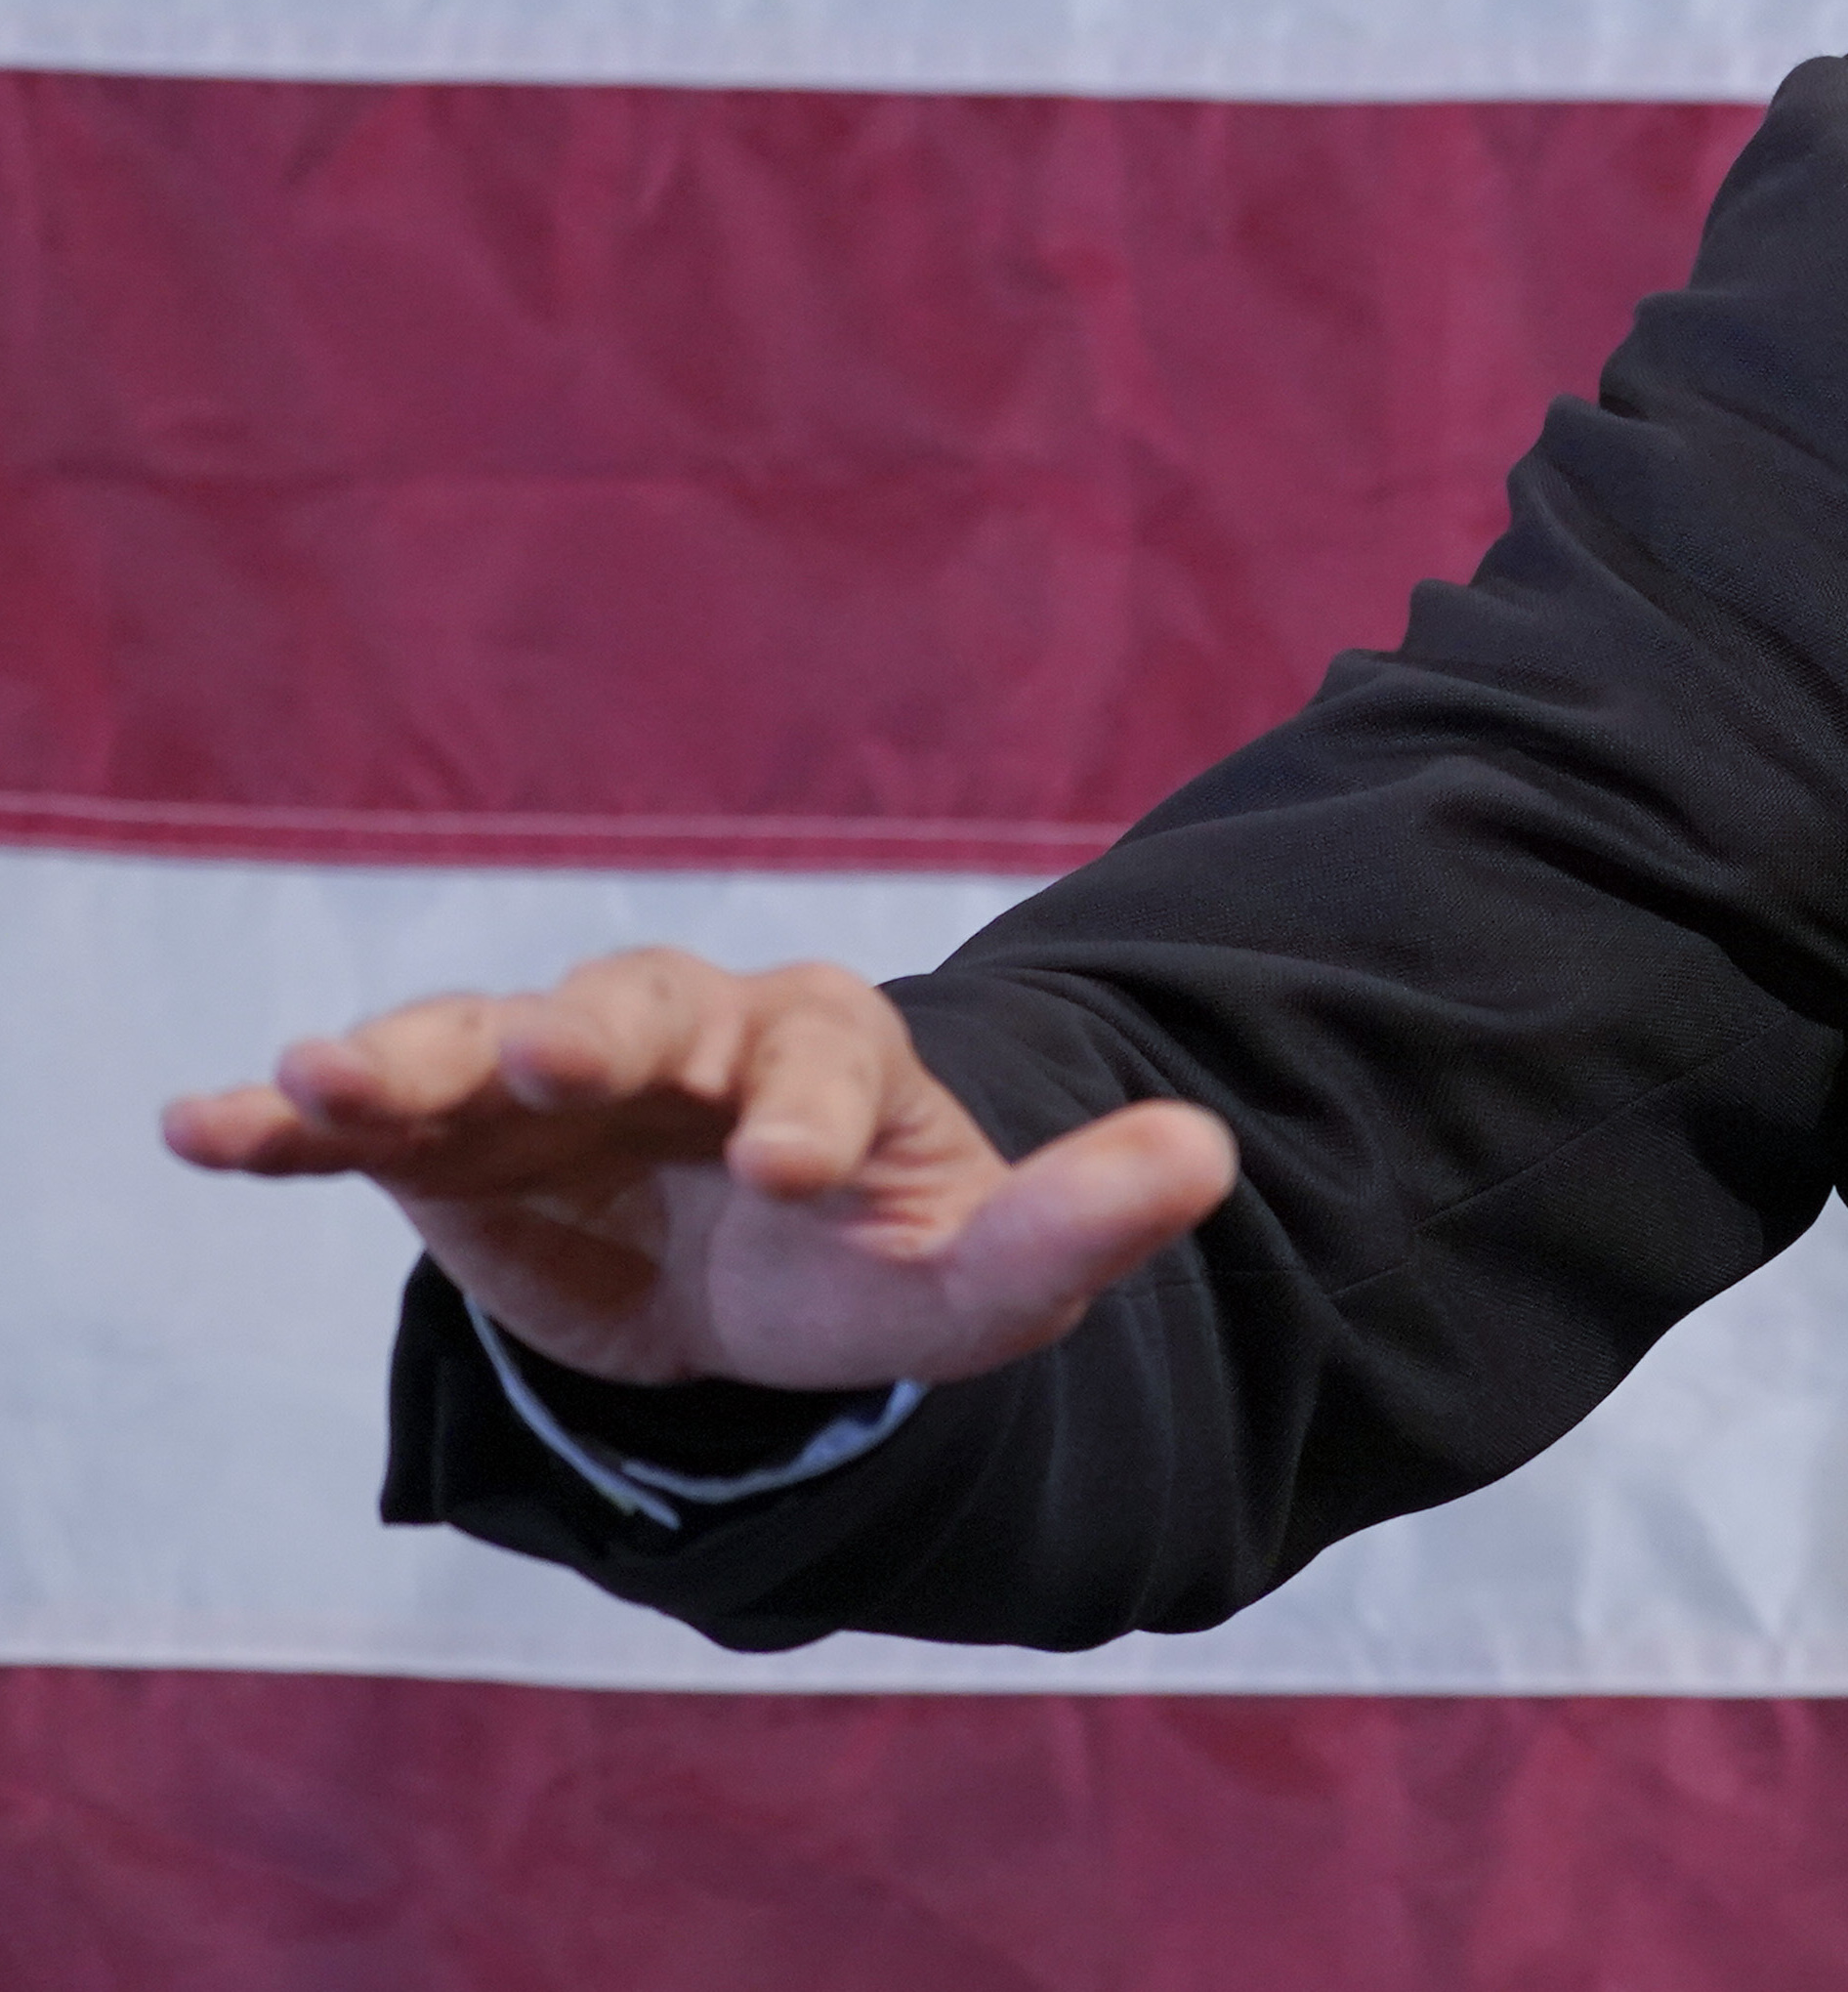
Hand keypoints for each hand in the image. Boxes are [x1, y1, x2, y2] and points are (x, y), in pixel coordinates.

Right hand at [161, 948, 1235, 1394]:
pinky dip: (285, 1116)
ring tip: (328, 1078)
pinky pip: (361, 1119)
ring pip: (482, 1043)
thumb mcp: (986, 1276)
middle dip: (599, 1031)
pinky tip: (203, 1128)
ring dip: (414, 1053)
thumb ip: (1083, 1222)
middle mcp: (687, 1031)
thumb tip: (1205, 1155)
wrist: (763, 1276)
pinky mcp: (449, 1141)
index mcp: (830, 1047)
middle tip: (557, 1060)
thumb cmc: (884, 1261)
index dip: (811, 1108)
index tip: (794, 1173)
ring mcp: (554, 1075)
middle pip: (644, 1011)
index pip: (825, 1055)